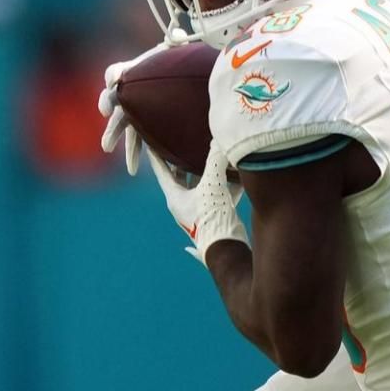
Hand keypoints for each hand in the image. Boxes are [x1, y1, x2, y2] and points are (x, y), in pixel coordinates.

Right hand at [97, 44, 167, 175]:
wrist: (177, 80)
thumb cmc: (173, 62)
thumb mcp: (176, 51)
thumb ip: (177, 41)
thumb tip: (180, 34)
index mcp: (130, 72)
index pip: (115, 72)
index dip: (114, 75)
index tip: (115, 80)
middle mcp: (127, 92)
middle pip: (112, 103)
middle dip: (107, 110)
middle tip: (103, 120)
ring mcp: (133, 111)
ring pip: (121, 125)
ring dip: (112, 136)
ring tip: (106, 147)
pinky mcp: (143, 125)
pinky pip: (137, 140)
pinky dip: (134, 154)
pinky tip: (133, 170)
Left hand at [149, 146, 248, 264]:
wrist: (227, 249)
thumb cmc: (213, 219)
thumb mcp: (213, 186)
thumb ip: (216, 161)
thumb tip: (219, 141)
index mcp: (175, 198)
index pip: (161, 171)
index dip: (156, 155)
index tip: (150, 142)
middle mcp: (184, 204)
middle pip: (181, 177)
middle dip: (183, 161)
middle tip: (183, 143)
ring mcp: (200, 211)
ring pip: (202, 186)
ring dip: (209, 172)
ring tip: (213, 155)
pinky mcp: (216, 216)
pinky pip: (220, 195)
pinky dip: (227, 184)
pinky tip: (239, 175)